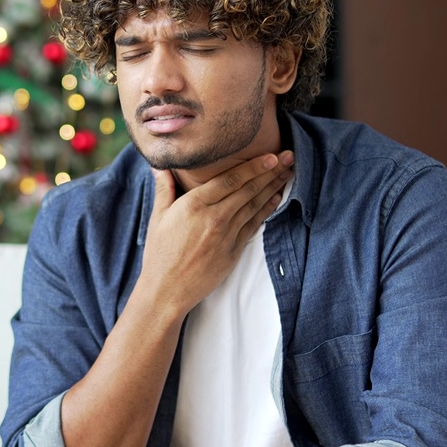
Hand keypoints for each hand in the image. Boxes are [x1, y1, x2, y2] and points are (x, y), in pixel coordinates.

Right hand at [139, 151, 293, 315]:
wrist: (167, 291)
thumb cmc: (159, 254)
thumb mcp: (158, 217)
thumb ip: (164, 188)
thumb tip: (159, 164)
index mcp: (194, 205)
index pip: (230, 179)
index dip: (253, 166)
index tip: (270, 155)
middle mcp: (215, 217)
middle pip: (248, 189)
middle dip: (271, 171)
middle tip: (289, 156)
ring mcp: (227, 235)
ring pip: (255, 205)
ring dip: (273, 187)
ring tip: (288, 172)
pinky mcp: (235, 250)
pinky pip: (255, 224)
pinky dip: (268, 209)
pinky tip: (277, 197)